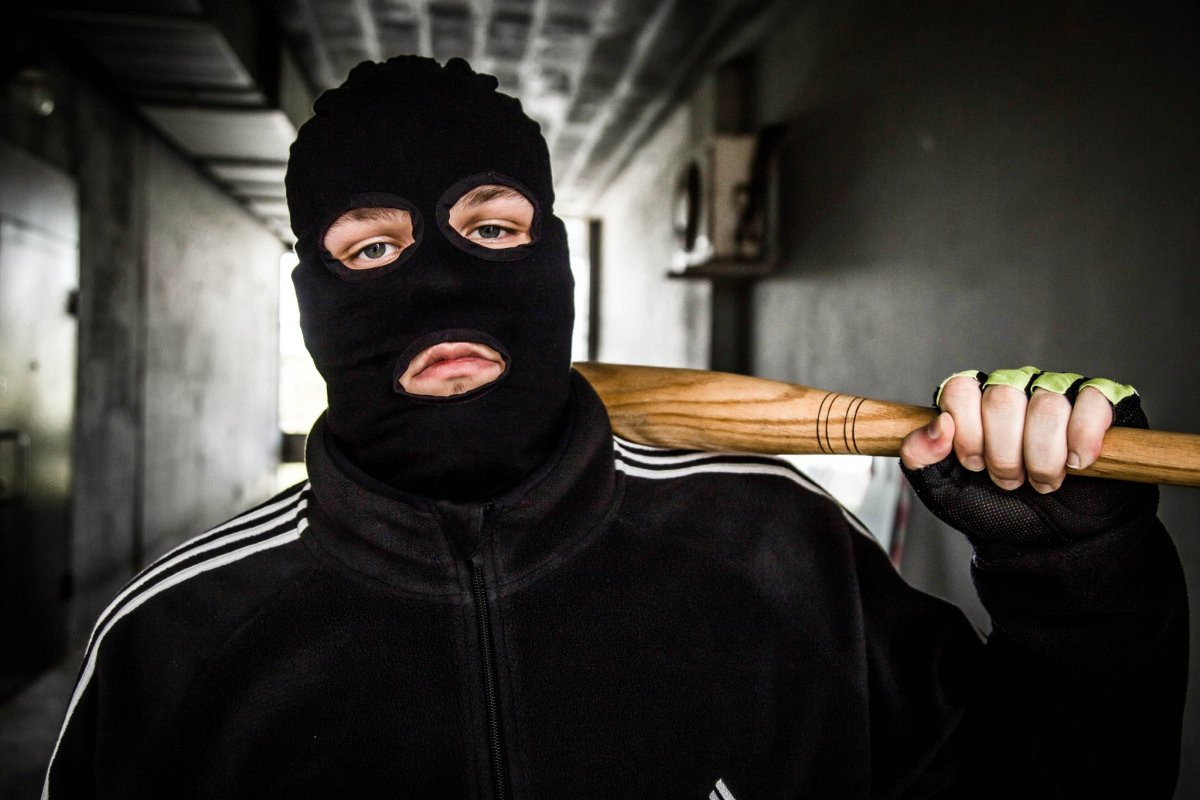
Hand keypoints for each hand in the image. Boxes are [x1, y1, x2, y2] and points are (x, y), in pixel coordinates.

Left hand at [899, 368, 1154, 546]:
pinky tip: (1077, 463)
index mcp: (974, 402)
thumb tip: (939, 424)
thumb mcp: (946, 490)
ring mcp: (1057, 393)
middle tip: (1011, 480)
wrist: (1054, 543)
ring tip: (1044, 480)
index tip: (975, 466)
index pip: (961, 390)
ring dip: (1043, 457)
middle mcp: (1013, 389)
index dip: (968, 433)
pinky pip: (1091, 402)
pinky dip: (1083, 439)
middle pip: (1002, 398)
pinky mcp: (1099, 404)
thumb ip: (922, 457)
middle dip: (1005, 453)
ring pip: (1046, 405)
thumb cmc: (999, 511)